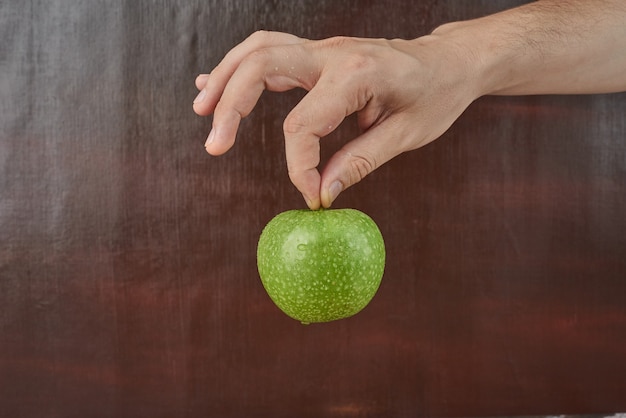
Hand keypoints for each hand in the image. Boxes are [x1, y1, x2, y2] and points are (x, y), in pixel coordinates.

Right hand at [193, 30, 479, 208]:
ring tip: (202, 112)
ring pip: (258, 50)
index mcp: (358, 74)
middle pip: (262, 65)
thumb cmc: (437, 95)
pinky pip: (269, 52)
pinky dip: (240, 70)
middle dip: (231, 106)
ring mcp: (324, 49)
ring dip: (225, 79)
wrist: (450, 60)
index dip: (300, 168)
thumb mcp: (407, 135)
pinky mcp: (319, 54)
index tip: (311, 196)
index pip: (305, 124)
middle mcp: (333, 53)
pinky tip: (217, 87)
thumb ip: (359, 162)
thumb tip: (321, 193)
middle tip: (214, 148)